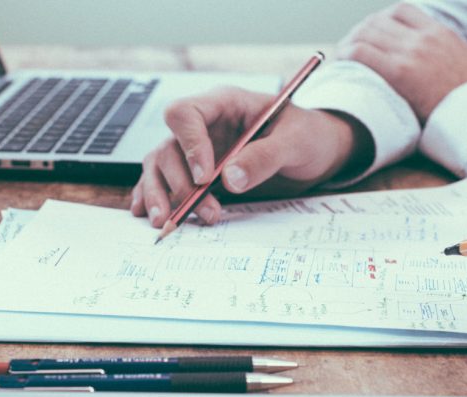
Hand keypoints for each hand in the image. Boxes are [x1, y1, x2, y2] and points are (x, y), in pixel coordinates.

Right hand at [131, 87, 371, 226]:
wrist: (317, 152)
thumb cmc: (308, 135)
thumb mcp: (296, 141)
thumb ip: (265, 156)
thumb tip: (229, 179)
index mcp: (224, 104)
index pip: (185, 114)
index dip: (189, 145)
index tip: (205, 177)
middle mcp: (204, 125)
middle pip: (168, 147)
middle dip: (180, 183)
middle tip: (204, 211)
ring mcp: (197, 149)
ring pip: (160, 166)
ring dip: (161, 194)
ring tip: (167, 222)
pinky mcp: (197, 172)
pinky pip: (164, 180)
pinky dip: (154, 197)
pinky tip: (148, 214)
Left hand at [336, 4, 466, 122]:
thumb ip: (456, 59)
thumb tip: (458, 69)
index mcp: (441, 33)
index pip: (401, 11)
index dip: (381, 20)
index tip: (373, 35)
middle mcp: (424, 37)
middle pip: (378, 21)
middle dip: (359, 33)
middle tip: (349, 50)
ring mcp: (411, 52)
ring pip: (365, 33)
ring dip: (348, 44)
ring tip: (341, 59)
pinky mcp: (400, 72)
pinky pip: (360, 53)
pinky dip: (345, 56)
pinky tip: (340, 66)